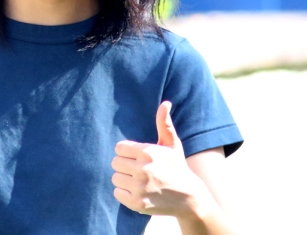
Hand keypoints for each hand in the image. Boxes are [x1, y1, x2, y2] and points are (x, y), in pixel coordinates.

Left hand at [111, 101, 214, 219]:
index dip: (127, 152)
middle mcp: (143, 169)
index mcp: (148, 152)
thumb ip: (164, 124)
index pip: (119, 148)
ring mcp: (139, 188)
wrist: (190, 199)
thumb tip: (165, 103)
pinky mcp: (137, 203)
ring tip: (139, 181)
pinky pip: (117, 193)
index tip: (137, 157)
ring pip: (115, 178)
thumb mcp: (173, 145)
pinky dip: (125, 193)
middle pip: (115, 163)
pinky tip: (138, 192)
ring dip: (124, 180)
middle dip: (125, 165)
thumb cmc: (178, 168)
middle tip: (137, 170)